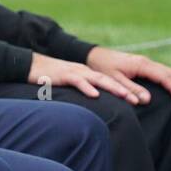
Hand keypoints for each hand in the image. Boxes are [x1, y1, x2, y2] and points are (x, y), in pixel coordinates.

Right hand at [28, 53, 144, 103]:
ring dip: (112, 88)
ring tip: (126, 96)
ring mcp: (75, 72)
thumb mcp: (68, 85)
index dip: (123, 90)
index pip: (109, 82)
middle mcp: (84, 72)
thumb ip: (80, 92)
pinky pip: (77, 81)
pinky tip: (95, 95)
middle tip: (139, 99)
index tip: (137, 100)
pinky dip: (87, 88)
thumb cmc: (49, 78)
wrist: (30, 65)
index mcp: (87, 74)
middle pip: (108, 80)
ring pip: (97, 79)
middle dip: (124, 89)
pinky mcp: (64, 75)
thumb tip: (92, 105)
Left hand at [86, 47, 170, 101]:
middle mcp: (145, 61)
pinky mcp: (140, 63)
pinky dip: (168, 76)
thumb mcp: (115, 81)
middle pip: (168, 71)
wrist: (94, 55)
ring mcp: (143, 61)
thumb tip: (147, 99)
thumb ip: (131, 90)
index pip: (162, 77)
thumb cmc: (103, 69)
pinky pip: (159, 70)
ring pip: (165, 70)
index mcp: (140, 65)